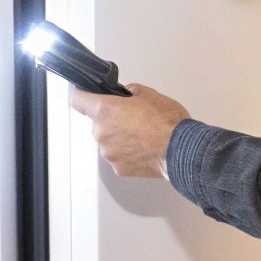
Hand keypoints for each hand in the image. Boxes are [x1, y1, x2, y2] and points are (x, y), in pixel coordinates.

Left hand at [69, 84, 189, 178]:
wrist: (182, 150)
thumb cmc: (168, 122)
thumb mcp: (149, 94)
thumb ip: (130, 91)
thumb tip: (126, 95)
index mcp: (105, 111)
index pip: (78, 100)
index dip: (82, 96)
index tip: (85, 96)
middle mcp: (101, 133)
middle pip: (97, 123)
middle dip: (111, 120)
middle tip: (133, 119)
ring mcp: (109, 153)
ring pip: (108, 141)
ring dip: (119, 138)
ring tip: (142, 136)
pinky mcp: (118, 168)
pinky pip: (118, 156)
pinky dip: (127, 153)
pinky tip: (144, 149)